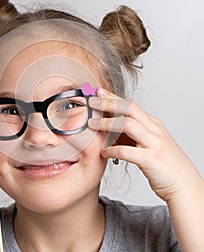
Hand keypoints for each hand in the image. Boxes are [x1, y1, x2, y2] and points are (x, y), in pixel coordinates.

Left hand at [88, 88, 202, 202]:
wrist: (184, 185)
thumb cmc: (163, 164)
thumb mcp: (148, 143)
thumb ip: (130, 135)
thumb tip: (107, 128)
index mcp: (153, 124)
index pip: (130, 105)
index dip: (113, 97)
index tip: (99, 92)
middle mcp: (154, 130)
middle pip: (129, 109)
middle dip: (108, 103)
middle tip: (91, 101)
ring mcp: (154, 143)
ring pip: (127, 125)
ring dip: (107, 123)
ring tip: (92, 124)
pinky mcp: (151, 159)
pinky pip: (127, 151)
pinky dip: (112, 150)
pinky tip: (103, 152)